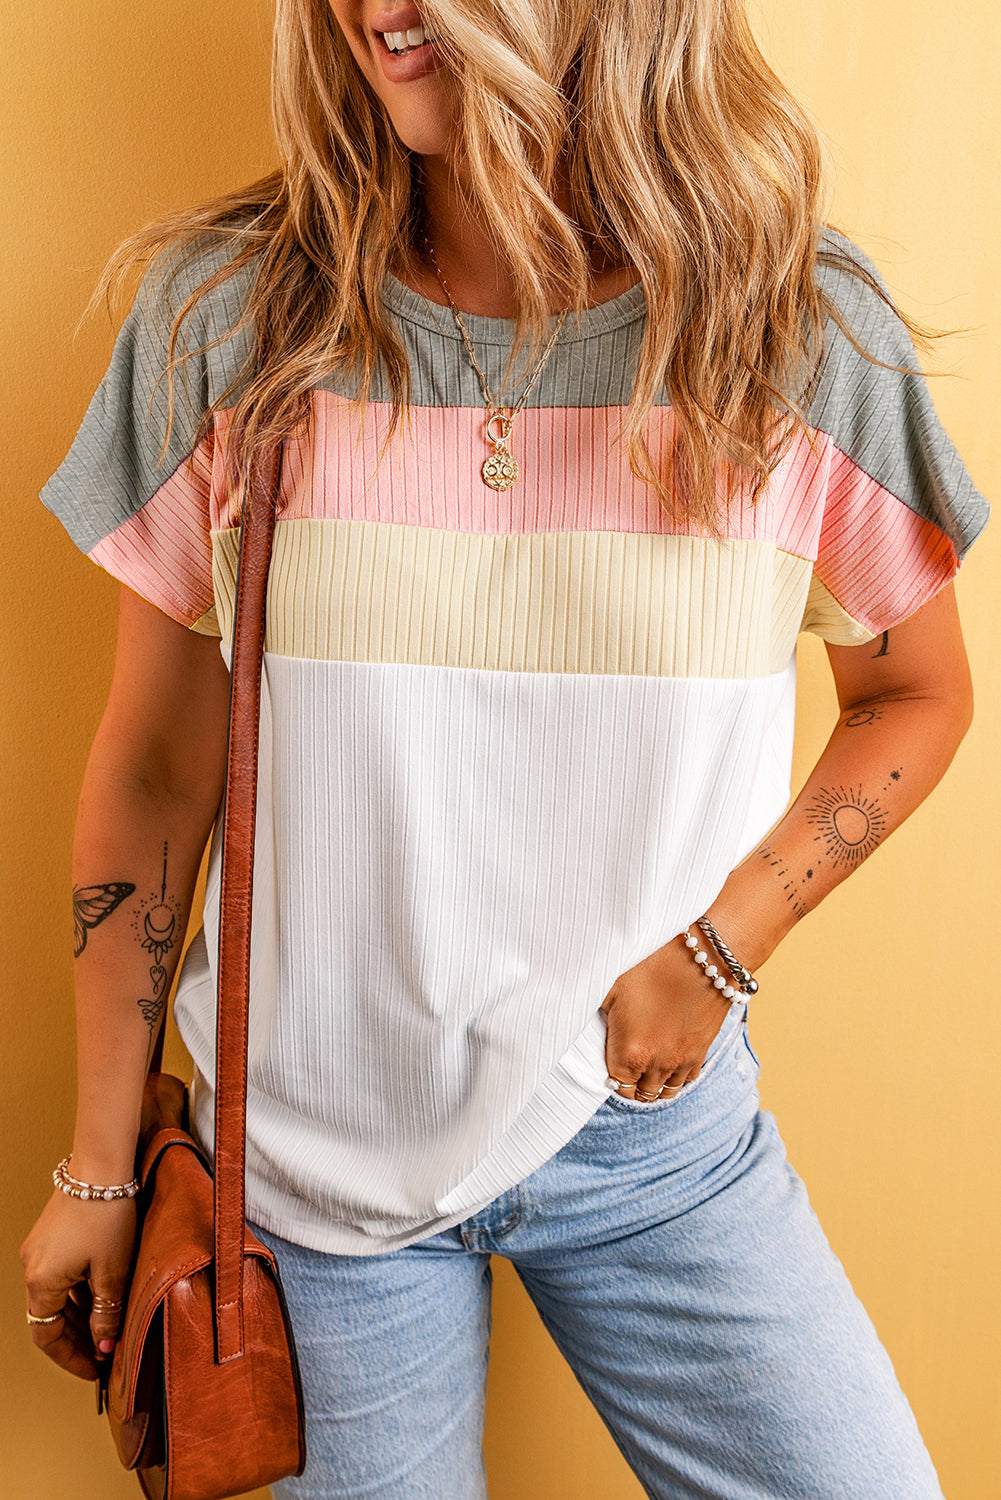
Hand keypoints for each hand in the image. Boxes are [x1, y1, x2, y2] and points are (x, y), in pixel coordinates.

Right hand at [20, 1190, 136, 1380]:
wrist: (101, 1167)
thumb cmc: (106, 1215)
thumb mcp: (112, 1271)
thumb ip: (107, 1313)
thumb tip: (105, 1345)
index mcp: (40, 1282)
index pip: (48, 1337)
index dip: (72, 1358)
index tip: (94, 1369)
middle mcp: (32, 1268)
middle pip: (50, 1318)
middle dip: (77, 1339)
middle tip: (104, 1353)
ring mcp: (39, 1251)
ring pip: (56, 1297)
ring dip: (79, 1315)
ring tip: (108, 1328)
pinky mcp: (50, 1237)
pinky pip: (60, 1276)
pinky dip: (78, 1291)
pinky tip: (101, 1296)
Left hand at [600, 934, 731, 1099]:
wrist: (702, 958)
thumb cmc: (654, 967)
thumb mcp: (613, 986)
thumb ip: (600, 1014)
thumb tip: (594, 1024)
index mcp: (629, 1052)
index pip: (618, 1087)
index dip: (613, 1081)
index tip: (612, 1071)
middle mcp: (656, 1064)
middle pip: (642, 1094)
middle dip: (633, 1085)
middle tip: (628, 1070)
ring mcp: (681, 1060)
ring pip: (667, 1091)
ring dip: (656, 1085)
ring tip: (648, 1071)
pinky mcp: (701, 1051)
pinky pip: (689, 1079)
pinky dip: (678, 1076)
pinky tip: (671, 1062)